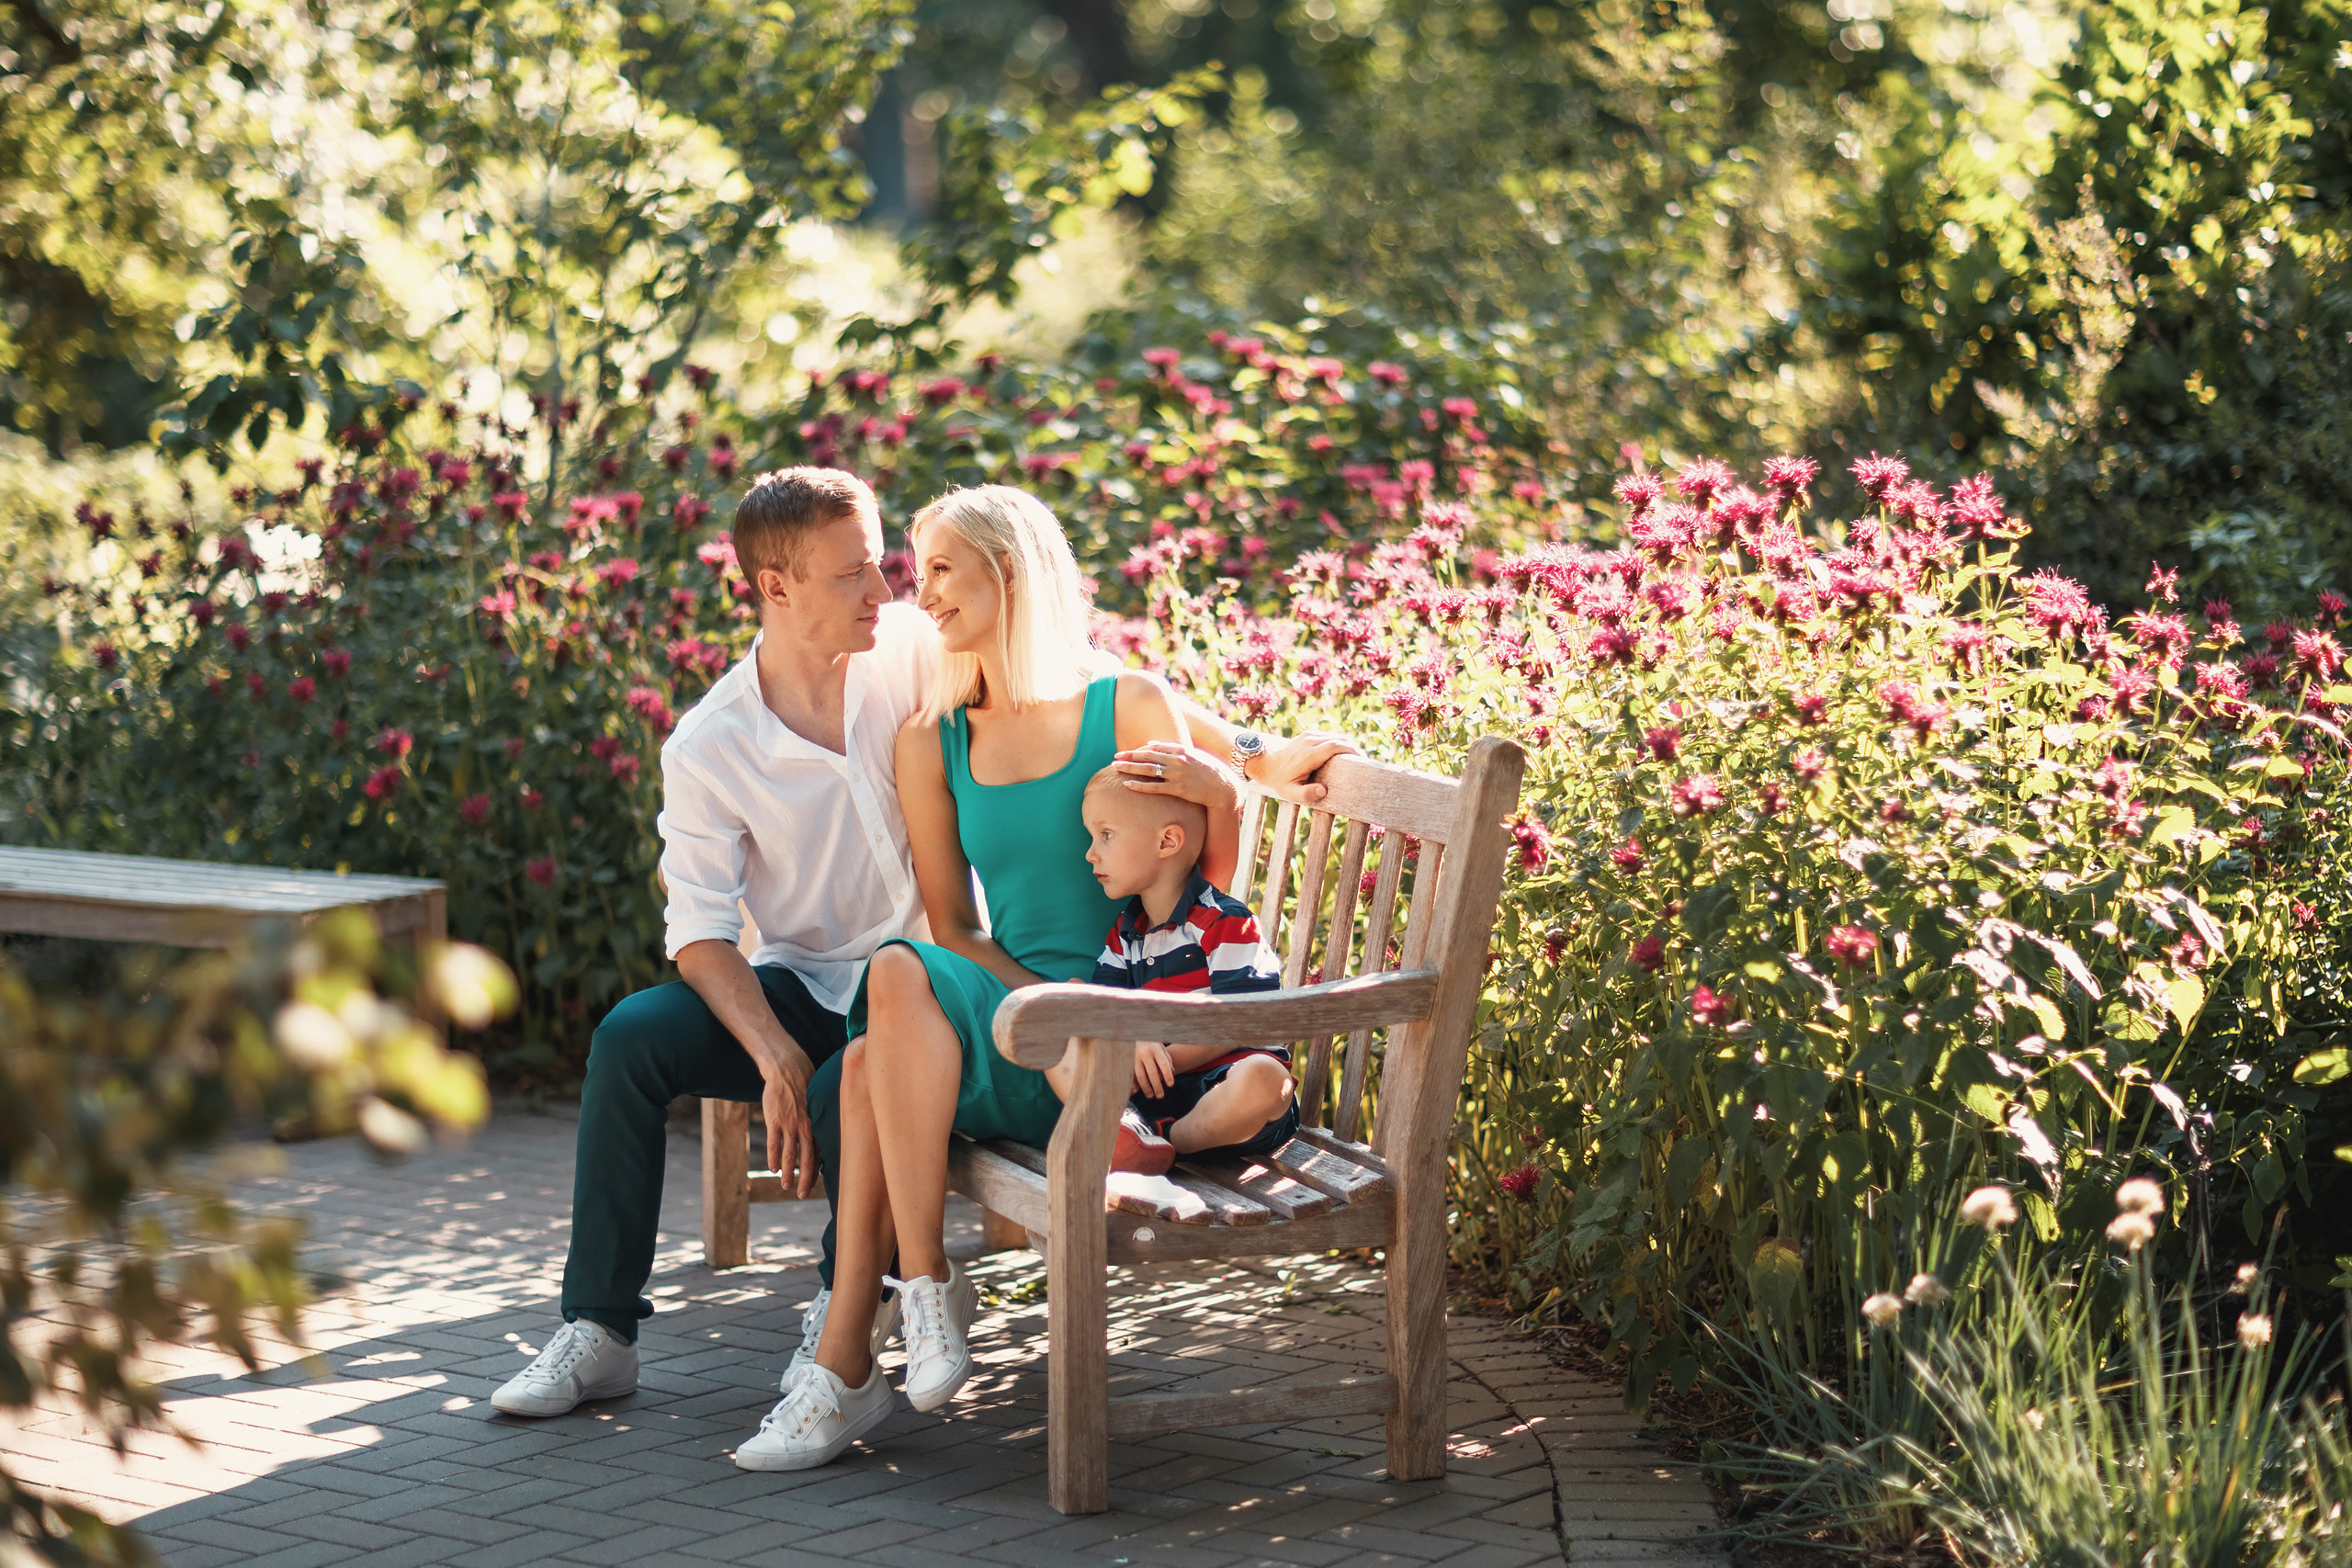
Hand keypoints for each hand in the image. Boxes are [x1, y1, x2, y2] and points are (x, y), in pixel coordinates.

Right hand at [759, 1045, 816, 1196]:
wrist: (788, 1067)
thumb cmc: (806, 1083)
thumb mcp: (819, 1101)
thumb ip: (821, 1119)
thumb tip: (826, 1134)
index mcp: (818, 1123)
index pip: (819, 1154)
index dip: (817, 1171)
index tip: (814, 1184)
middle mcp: (805, 1127)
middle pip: (806, 1160)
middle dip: (805, 1180)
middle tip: (802, 1195)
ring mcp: (789, 1124)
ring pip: (789, 1156)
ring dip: (788, 1174)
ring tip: (786, 1186)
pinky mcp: (774, 1121)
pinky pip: (773, 1144)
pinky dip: (774, 1158)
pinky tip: (773, 1169)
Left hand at [1113, 740, 1239, 813]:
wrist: (1222, 787)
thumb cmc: (1206, 770)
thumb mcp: (1191, 754)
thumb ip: (1171, 747)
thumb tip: (1151, 744)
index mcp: (1180, 750)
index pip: (1153, 748)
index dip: (1137, 751)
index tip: (1125, 753)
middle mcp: (1177, 760)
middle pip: (1147, 757)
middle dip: (1129, 757)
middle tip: (1115, 757)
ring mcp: (1177, 774)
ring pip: (1148, 770)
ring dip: (1130, 768)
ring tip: (1116, 768)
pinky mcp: (1178, 789)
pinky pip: (1154, 787)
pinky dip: (1140, 786)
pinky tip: (1128, 785)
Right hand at [1132, 1041, 1175, 1099]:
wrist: (1134, 1033)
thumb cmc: (1150, 1042)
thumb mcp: (1161, 1047)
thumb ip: (1167, 1059)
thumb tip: (1172, 1073)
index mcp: (1155, 1049)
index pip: (1163, 1064)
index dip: (1167, 1075)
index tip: (1171, 1085)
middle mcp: (1145, 1053)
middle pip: (1152, 1072)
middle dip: (1157, 1085)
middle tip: (1160, 1096)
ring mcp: (1135, 1057)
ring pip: (1140, 1075)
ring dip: (1145, 1087)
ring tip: (1150, 1095)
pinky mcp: (1128, 1060)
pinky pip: (1130, 1074)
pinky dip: (1132, 1084)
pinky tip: (1135, 1091)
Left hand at [1257, 731, 1357, 804]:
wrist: (1266, 764)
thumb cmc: (1280, 781)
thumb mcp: (1290, 793)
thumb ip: (1307, 794)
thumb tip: (1324, 790)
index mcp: (1308, 755)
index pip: (1334, 746)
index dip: (1350, 750)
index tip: (1361, 759)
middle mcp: (1309, 741)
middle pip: (1338, 739)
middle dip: (1353, 748)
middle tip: (1363, 760)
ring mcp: (1309, 735)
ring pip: (1335, 735)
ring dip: (1347, 744)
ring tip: (1356, 757)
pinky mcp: (1309, 733)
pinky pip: (1329, 735)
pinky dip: (1339, 741)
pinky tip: (1343, 752)